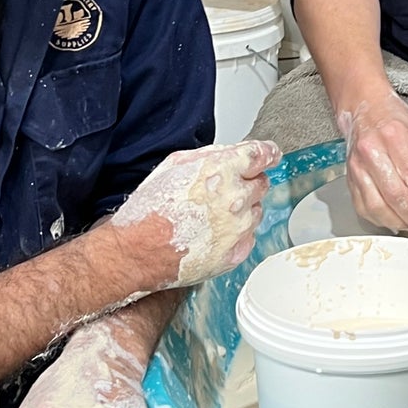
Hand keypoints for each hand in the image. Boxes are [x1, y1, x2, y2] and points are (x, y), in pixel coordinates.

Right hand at [109, 139, 279, 288]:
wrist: (137, 252)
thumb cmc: (149, 209)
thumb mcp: (174, 165)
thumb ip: (210, 155)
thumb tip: (232, 153)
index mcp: (221, 171)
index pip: (260, 155)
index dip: (267, 153)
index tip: (271, 155)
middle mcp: (236, 199)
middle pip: (261, 184)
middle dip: (248, 183)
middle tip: (221, 192)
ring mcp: (238, 228)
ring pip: (256, 211)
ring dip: (241, 210)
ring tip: (209, 217)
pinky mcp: (236, 253)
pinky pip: (248, 237)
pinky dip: (236, 234)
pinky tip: (211, 235)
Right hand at [338, 87, 407, 232]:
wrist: (365, 108)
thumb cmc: (394, 120)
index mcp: (393, 136)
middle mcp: (371, 151)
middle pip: (396, 196)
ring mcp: (356, 167)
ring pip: (378, 207)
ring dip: (399, 222)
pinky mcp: (349, 179)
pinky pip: (364, 208)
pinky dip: (381, 220)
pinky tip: (395, 219)